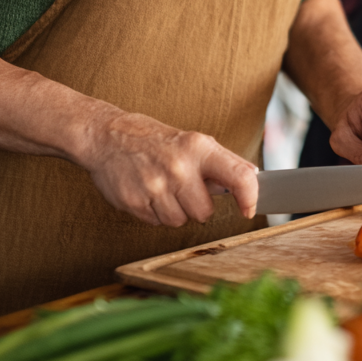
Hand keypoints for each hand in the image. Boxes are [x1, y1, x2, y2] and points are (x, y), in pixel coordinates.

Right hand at [81, 111, 259, 225]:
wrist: (109, 137)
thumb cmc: (157, 141)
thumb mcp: (194, 141)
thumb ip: (223, 162)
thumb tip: (253, 177)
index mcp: (199, 149)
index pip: (239, 177)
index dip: (250, 197)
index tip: (249, 210)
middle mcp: (180, 168)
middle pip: (204, 212)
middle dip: (196, 206)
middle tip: (183, 187)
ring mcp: (155, 186)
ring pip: (179, 221)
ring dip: (174, 211)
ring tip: (163, 187)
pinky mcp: (134, 202)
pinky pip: (156, 223)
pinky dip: (154, 213)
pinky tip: (148, 192)